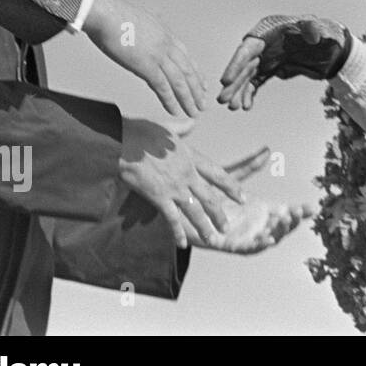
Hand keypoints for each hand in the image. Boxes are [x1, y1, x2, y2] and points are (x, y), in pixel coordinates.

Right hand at [84, 0, 206, 117]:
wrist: (106, 12)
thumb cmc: (115, 15)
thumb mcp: (142, 19)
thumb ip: (150, 27)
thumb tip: (151, 26)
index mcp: (166, 35)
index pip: (187, 58)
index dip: (196, 73)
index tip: (203, 85)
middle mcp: (167, 46)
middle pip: (188, 71)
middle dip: (197, 90)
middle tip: (203, 104)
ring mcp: (159, 56)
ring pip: (180, 82)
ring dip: (188, 99)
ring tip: (195, 113)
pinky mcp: (146, 65)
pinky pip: (162, 87)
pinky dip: (170, 100)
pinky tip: (175, 111)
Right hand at [118, 117, 245, 247]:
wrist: (123, 142)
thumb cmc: (141, 132)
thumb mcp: (167, 126)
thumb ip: (182, 127)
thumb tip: (192, 122)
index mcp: (191, 156)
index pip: (218, 174)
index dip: (231, 187)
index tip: (242, 197)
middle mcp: (188, 174)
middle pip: (209, 197)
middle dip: (219, 214)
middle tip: (226, 228)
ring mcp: (175, 187)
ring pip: (196, 211)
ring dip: (205, 227)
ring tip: (213, 239)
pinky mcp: (159, 197)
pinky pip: (172, 219)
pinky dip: (178, 232)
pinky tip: (183, 243)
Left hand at [194, 146, 315, 252]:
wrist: (182, 207)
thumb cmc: (205, 193)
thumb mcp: (230, 177)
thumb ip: (249, 166)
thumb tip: (266, 150)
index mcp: (260, 209)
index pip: (285, 211)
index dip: (299, 211)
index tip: (311, 207)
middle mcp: (255, 224)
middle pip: (281, 227)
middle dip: (292, 222)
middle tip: (298, 212)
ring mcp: (244, 235)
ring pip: (268, 239)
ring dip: (278, 233)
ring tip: (285, 221)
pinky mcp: (229, 245)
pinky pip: (247, 248)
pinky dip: (259, 245)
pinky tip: (267, 238)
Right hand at [218, 15, 351, 110]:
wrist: (334, 47)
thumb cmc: (325, 33)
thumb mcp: (321, 28)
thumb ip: (314, 29)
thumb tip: (313, 36)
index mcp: (268, 31)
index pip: (248, 49)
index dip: (235, 64)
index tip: (226, 81)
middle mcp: (264, 45)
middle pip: (244, 65)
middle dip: (234, 83)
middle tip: (223, 100)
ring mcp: (267, 57)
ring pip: (248, 76)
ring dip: (239, 91)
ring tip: (232, 107)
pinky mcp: (272, 69)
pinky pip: (257, 83)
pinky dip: (250, 94)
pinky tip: (246, 106)